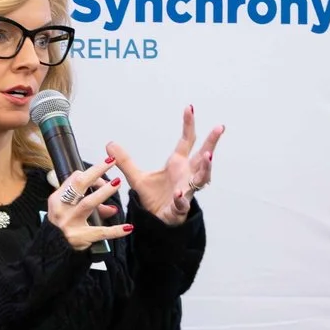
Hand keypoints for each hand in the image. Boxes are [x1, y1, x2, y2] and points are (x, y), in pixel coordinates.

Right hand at [47, 162, 129, 252]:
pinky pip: (100, 232)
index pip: (74, 179)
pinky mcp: (79, 237)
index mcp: (57, 200)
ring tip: (117, 184)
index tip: (102, 176)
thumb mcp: (68, 211)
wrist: (53, 251)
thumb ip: (88, 205)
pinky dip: (115, 230)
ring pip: (88, 203)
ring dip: (103, 192)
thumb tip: (111, 207)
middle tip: (111, 162)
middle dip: (96, 172)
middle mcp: (61, 209)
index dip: (90, 174)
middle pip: (79, 185)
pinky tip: (127, 227)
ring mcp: (70, 223)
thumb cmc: (62, 227)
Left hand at [105, 107, 222, 225]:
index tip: (189, 108)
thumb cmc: (154, 198)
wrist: (155, 221)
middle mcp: (186, 175)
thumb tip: (109, 144)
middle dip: (212, 142)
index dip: (188, 125)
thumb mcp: (136, 177)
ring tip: (208, 157)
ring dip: (206, 168)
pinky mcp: (179, 208)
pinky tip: (179, 192)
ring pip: (201, 178)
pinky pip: (183, 202)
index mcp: (178, 164)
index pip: (187, 141)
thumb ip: (125, 161)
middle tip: (219, 127)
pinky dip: (182, 198)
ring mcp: (186, 190)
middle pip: (203, 156)